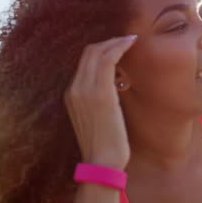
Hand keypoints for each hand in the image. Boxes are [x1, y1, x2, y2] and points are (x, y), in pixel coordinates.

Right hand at [63, 35, 136, 168]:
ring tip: (130, 39)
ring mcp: (84, 90)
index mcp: (71, 93)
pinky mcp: (101, 94)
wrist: (102, 163)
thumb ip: (98, 98)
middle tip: (126, 39)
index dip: (101, 48)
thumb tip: (113, 83)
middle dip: (108, 41)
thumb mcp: (95, 116)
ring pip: (97, 52)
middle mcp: (74, 88)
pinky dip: (119, 47)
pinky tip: (130, 43)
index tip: (117, 45)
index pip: (83, 60)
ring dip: (115, 42)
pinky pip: (107, 60)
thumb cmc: (104, 142)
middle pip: (88, 51)